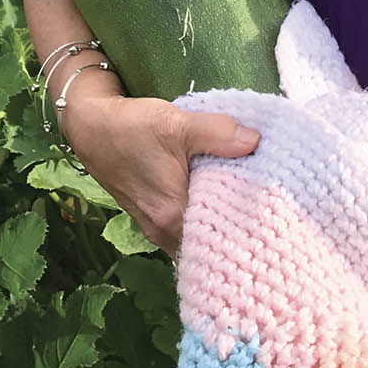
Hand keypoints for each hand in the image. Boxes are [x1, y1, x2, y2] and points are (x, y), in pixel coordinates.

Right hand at [60, 88, 258, 258]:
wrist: (89, 127)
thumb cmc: (130, 127)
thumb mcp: (176, 123)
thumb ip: (217, 133)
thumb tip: (256, 141)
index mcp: (174, 216)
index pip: (223, 237)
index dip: (251, 228)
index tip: (278, 216)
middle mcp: (165, 232)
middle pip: (212, 244)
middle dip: (240, 231)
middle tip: (274, 213)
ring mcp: (157, 229)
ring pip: (199, 239)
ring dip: (222, 226)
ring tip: (254, 208)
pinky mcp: (153, 219)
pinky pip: (187, 230)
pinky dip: (206, 221)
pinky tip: (223, 203)